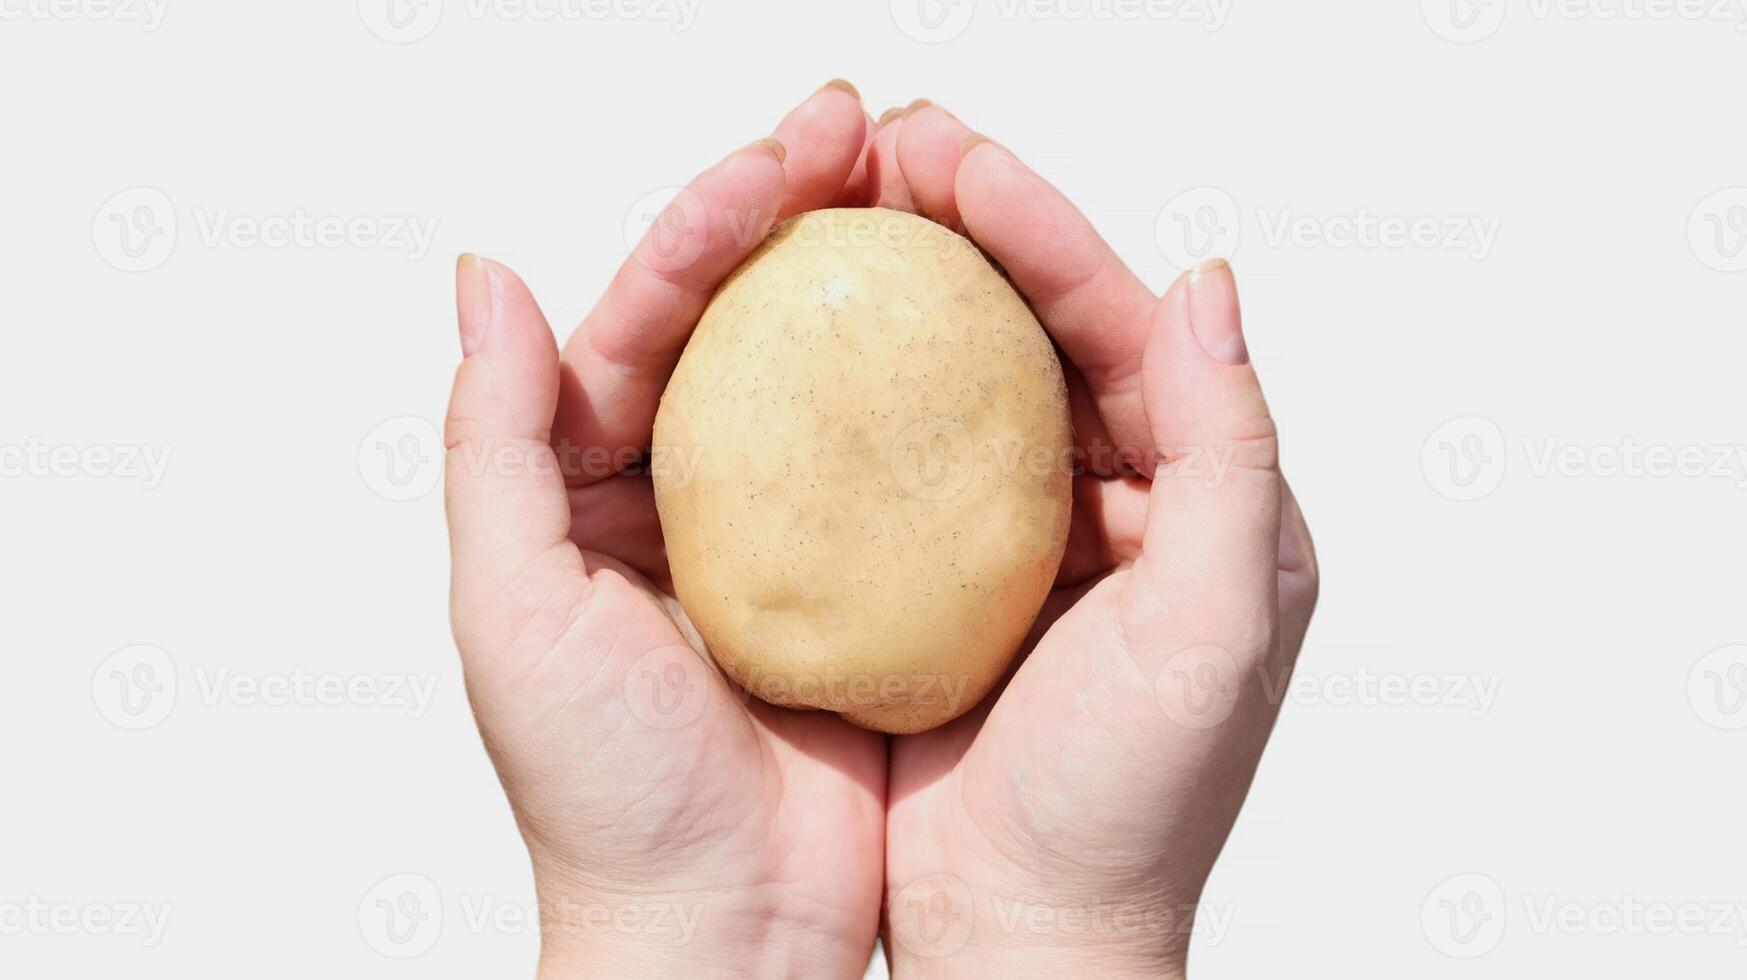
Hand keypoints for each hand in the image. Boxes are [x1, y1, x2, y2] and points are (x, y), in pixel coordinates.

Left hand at [442, 82, 886, 978]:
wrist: (720, 930)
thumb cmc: (602, 796)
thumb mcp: (514, 609)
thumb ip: (490, 440)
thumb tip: (487, 274)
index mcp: (587, 485)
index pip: (644, 319)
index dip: (709, 224)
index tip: (786, 155)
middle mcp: (682, 493)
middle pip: (742, 322)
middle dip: (799, 212)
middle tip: (867, 129)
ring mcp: (780, 534)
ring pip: (831, 377)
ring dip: (880, 281)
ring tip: (937, 191)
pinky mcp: (864, 582)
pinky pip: (905, 467)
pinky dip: (944, 397)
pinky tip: (989, 334)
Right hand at [865, 104, 1319, 977]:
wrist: (1025, 935)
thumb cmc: (1130, 809)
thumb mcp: (1212, 626)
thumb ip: (1231, 451)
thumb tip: (1211, 283)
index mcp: (1205, 503)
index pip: (1126, 330)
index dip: (1043, 233)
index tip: (953, 159)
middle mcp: (1127, 506)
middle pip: (1042, 332)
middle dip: (967, 232)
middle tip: (881, 146)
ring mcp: (1032, 541)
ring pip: (968, 382)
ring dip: (906, 294)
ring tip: (832, 208)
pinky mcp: (950, 582)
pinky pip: (906, 461)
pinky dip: (861, 395)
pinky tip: (800, 342)